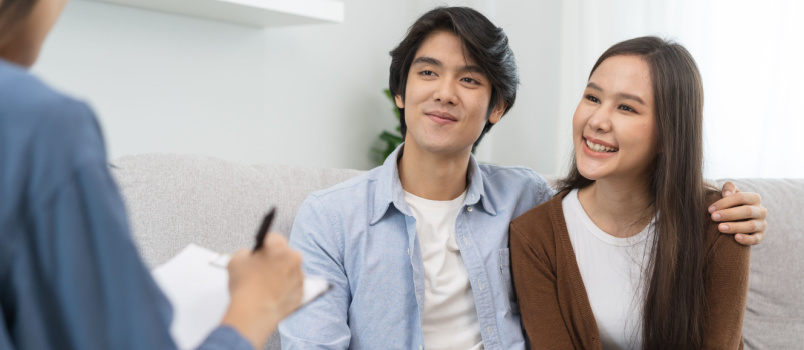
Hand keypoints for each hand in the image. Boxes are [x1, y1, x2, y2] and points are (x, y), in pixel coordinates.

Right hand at [222, 234, 303, 348]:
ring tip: (266, 285)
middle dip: (275, 260)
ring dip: (281, 275)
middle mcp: (294, 259)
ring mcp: (299, 277)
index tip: (262, 250)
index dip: (266, 245)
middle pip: (285, 254)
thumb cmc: (245, 287)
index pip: (274, 238)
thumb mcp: (236, 260)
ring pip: (291, 271)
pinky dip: (285, 289)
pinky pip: (293, 287)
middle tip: (262, 270)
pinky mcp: (301, 293)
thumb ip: (246, 253)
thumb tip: (250, 256)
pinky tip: (272, 295)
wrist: (253, 313)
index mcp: (279, 247)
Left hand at [709, 182, 766, 245]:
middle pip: (747, 211)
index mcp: (754, 198)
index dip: (725, 202)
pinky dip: (746, 239)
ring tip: (720, 228)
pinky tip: (736, 238)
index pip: (741, 197)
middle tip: (713, 217)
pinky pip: (756, 239)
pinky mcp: (760, 236)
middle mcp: (761, 211)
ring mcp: (761, 224)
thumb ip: (729, 188)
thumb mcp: (730, 194)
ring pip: (751, 225)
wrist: (738, 219)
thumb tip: (726, 194)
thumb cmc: (732, 204)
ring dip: (735, 227)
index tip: (710, 209)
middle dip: (728, 214)